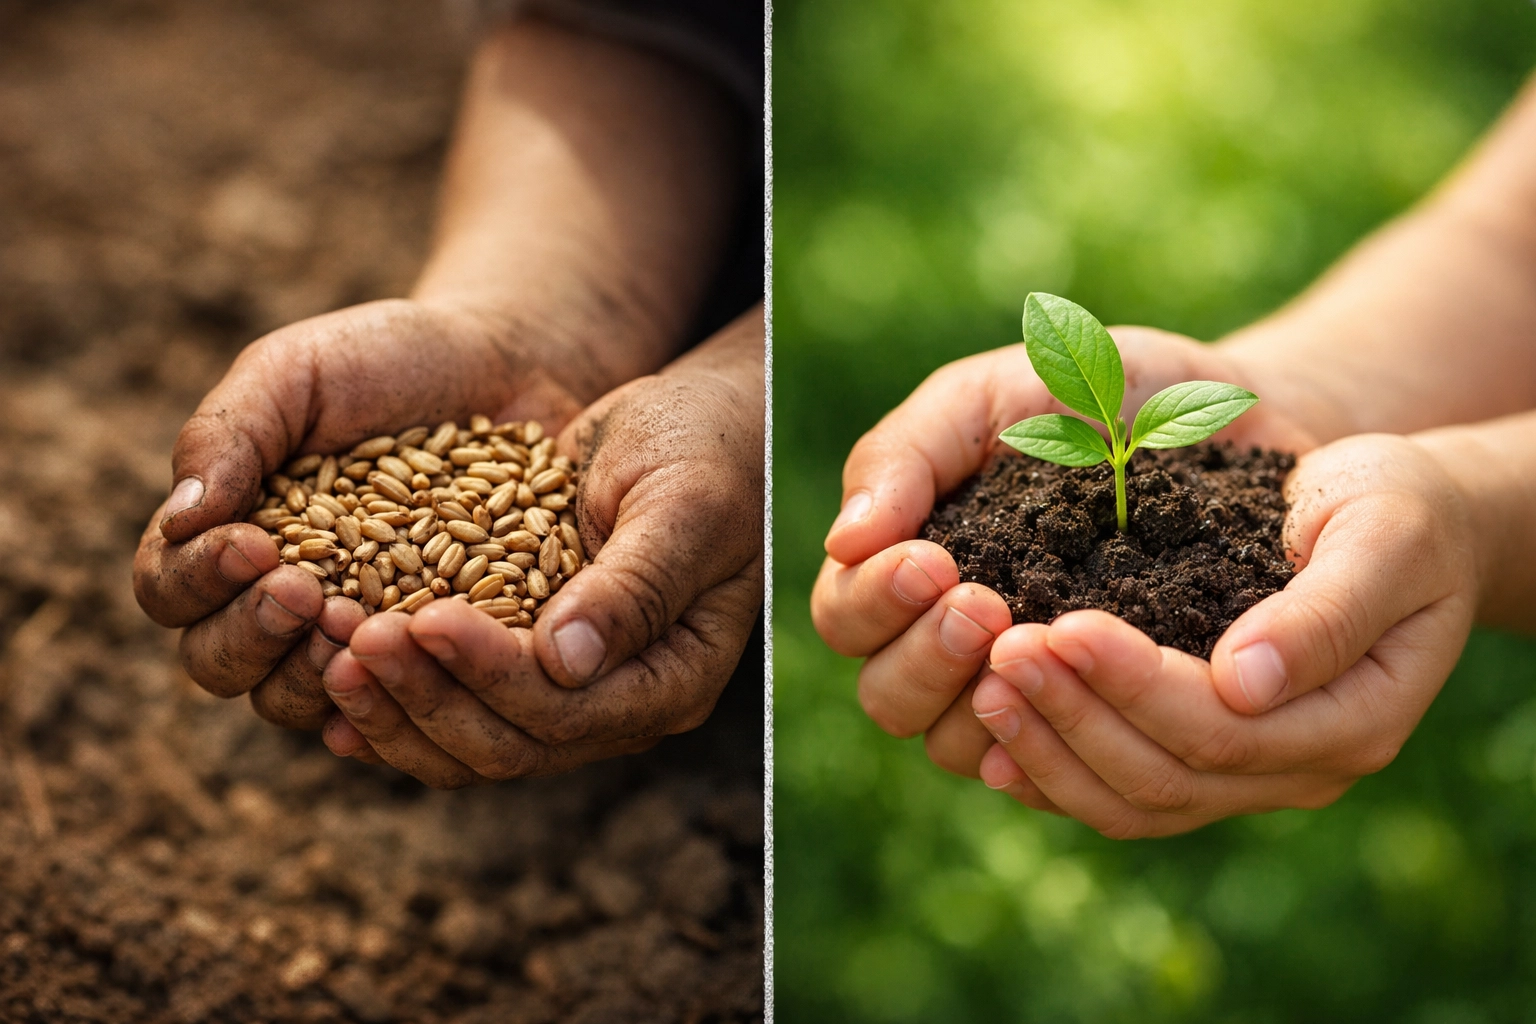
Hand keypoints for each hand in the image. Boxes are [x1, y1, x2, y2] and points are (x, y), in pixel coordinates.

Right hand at [133, 297, 596, 731]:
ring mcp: (351, 635)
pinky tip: (413, 673)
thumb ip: (230, 434)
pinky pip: (393, 707)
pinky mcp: (428, 654)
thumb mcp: (299, 372)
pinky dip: (391, 700)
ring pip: (294, 701)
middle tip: (306, 593)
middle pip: (219, 664)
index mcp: (227, 536)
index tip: (255, 545)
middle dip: (252, 637)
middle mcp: (278, 600)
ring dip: (314, 676)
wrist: (508, 367)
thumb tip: (181, 520)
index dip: (200, 581)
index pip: (170, 589)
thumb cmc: (389, 361)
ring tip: (358, 626)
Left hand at [317, 306, 764, 786]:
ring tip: (330, 651)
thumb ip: (634, 586)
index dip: (489, 674)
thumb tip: (566, 662)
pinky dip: (394, 692)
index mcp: (673, 679)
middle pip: (507, 744)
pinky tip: (331, 667)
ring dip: (395, 705)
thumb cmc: (707, 452)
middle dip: (425, 696)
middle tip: (354, 637)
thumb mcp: (682, 506)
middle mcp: (619, 703)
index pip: (567, 712)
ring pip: (468, 740)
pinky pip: (452, 703)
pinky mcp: (524, 661)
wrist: (700, 423)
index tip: (422, 615)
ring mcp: (570, 691)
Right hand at [810, 328, 1316, 778]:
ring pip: (954, 745)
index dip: (874, 601)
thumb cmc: (1096, 397)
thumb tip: (844, 541)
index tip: (932, 560)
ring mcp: (1018, 686)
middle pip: (887, 697)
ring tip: (1040, 644)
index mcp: (909, 564)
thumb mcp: (995, 395)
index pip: (846, 616)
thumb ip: (909, 454)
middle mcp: (950, 640)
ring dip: (981, 705)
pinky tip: (1083, 706)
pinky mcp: (1091, 718)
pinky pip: (1048, 771)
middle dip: (926, 657)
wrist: (1228, 417)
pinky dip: (1051, 749)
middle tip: (987, 604)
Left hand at [971, 432, 1477, 835]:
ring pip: (1132, 800)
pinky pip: (1117, 793)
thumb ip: (1326, 612)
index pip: (1223, 729)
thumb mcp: (1386, 534)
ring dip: (1049, 747)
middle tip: (1000, 649)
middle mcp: (1297, 766)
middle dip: (1074, 713)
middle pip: (1165, 774)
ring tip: (982, 682)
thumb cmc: (1398, 512)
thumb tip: (1243, 684)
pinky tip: (989, 735)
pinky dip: (1050, 772)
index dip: (1135, 684)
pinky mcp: (1199, 758)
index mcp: (1351, 719)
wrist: (1401, 525)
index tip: (1061, 624)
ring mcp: (1248, 775)